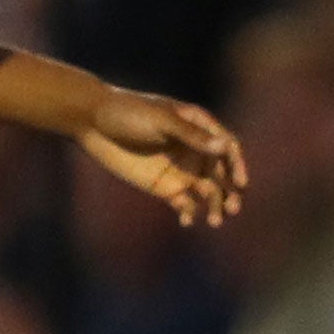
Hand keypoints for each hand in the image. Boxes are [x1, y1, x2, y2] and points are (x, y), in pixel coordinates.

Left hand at [79, 89, 247, 227]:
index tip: (240, 183)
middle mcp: (194, 149)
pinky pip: (185, 203)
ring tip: (215, 221)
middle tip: (233, 208)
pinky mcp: (164, 186)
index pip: (227, 148)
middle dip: (231, 192)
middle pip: (222, 174)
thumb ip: (192, 136)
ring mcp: (181, 168)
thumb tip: (225, 147)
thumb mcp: (161, 121)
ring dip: (215, 206)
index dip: (237, 165)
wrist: (93, 122)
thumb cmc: (129, 112)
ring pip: (208, 191)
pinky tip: (187, 219)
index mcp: (198, 126)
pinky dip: (190, 212)